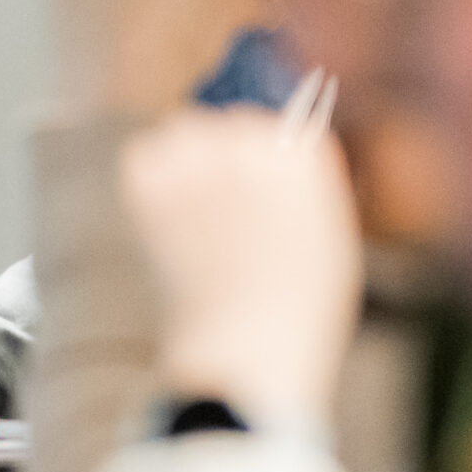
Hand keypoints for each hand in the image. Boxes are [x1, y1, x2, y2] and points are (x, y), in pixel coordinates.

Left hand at [120, 106, 361, 427]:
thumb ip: (303, 177)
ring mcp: (192, 154)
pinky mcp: (146, 178)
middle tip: (222, 211)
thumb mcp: (328, 230)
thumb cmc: (297, 307)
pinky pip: (143, 155)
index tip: (260, 191)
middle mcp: (246, 138)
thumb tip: (281, 143)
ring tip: (195, 219)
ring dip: (185, 161)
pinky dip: (150, 179)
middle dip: (225, 157)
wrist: (245, 349)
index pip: (279, 122)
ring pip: (182, 131)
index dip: (266, 159)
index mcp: (300, 149)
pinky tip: (167, 221)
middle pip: (228, 121)